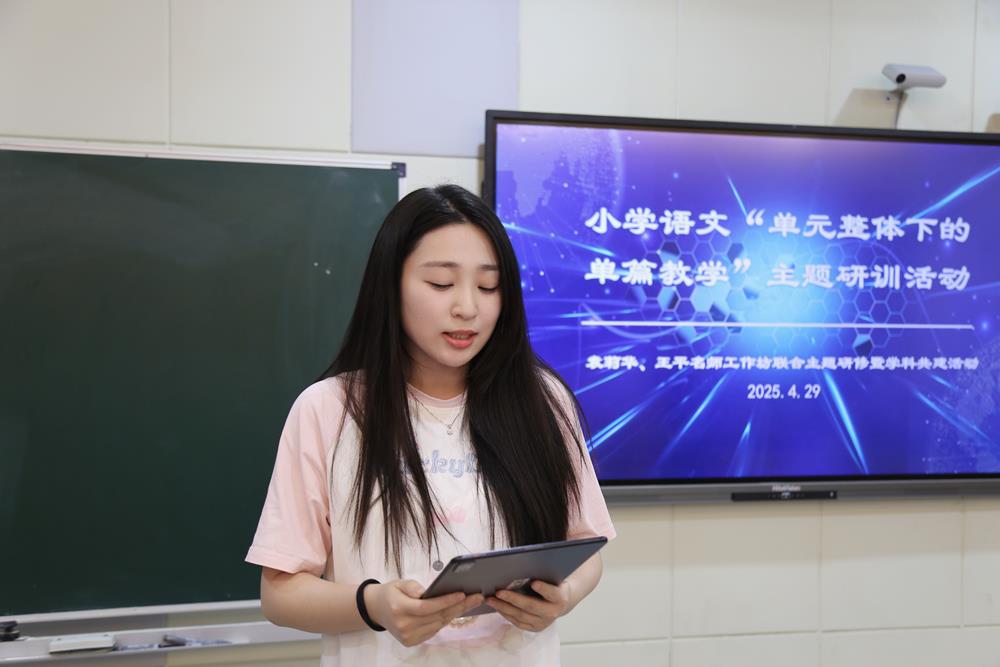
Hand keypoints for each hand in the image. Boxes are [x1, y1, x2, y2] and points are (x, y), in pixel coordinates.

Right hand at [364, 580, 483, 646]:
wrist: (377, 609)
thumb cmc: (391, 593)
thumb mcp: (399, 583)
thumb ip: (413, 586)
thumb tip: (428, 592)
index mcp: (399, 609)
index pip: (427, 607)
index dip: (446, 601)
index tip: (462, 594)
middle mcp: (404, 625)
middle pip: (437, 617)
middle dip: (459, 606)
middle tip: (477, 597)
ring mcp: (408, 636)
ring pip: (438, 625)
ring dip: (456, 613)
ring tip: (471, 602)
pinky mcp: (411, 641)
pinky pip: (434, 630)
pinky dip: (445, 620)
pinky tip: (457, 611)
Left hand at [485, 580, 572, 631]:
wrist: (560, 602)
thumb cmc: (551, 583)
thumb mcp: (551, 577)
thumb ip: (542, 573)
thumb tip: (521, 565)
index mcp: (560, 598)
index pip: (552, 593)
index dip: (544, 588)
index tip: (534, 582)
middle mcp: (553, 613)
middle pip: (531, 606)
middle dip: (513, 599)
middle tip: (498, 592)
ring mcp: (543, 623)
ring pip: (521, 616)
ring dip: (503, 607)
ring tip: (490, 599)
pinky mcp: (534, 628)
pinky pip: (517, 622)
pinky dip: (505, 614)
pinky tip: (496, 606)